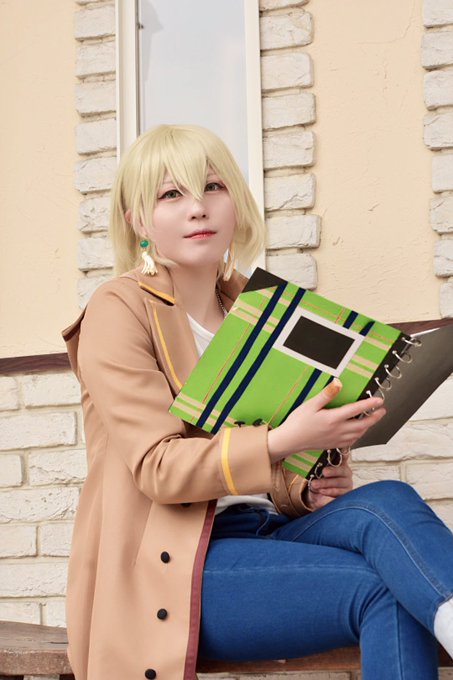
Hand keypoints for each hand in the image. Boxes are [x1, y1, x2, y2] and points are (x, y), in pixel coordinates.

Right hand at [268, 379, 385, 462]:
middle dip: (375, 418)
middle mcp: (337, 430)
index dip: (370, 404)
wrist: (290, 440)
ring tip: (372, 419)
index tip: (379, 400)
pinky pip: (351, 442)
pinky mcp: (333, 445)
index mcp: (333, 419)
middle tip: (382, 411)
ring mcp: (336, 439)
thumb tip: (338, 383)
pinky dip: (358, 436)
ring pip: (359, 434)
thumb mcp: (310, 404)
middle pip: (363, 425)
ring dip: (368, 427)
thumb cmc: (298, 422)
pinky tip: (357, 432)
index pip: (357, 410)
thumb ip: (326, 394)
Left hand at [304, 452, 352, 510]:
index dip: (343, 452)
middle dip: (333, 471)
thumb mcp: (318, 468)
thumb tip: (312, 454)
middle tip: (324, 472)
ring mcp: (347, 482)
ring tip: (315, 484)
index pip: (344, 455)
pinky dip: (329, 491)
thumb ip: (319, 463)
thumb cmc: (320, 476)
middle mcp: (346, 471)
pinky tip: (321, 490)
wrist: (319, 491)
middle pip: (342, 470)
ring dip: (326, 483)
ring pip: (339, 482)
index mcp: (340, 462)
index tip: (342, 449)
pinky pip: (339, 492)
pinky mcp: (346, 493)